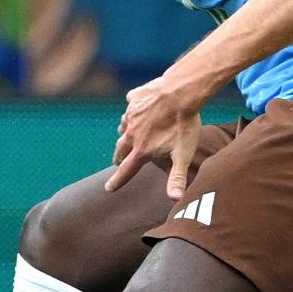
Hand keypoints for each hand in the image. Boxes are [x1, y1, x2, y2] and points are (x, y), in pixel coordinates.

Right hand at [106, 74, 206, 198]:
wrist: (180, 92)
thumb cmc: (184, 124)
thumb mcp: (183, 154)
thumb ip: (177, 177)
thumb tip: (174, 199)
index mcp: (142, 149)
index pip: (126, 170)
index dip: (117, 181)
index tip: (108, 188)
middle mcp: (132, 133)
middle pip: (121, 149)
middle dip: (119, 157)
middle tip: (118, 162)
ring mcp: (132, 115)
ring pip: (123, 127)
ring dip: (124, 134)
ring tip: (126, 136)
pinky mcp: (135, 98)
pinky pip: (130, 105)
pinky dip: (132, 110)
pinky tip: (137, 108)